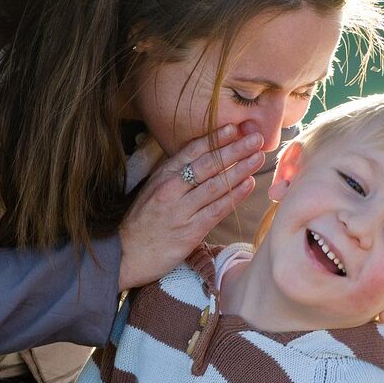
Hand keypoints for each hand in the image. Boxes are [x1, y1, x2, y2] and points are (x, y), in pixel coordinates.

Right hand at [117, 124, 264, 289]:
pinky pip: (217, 209)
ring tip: (258, 157)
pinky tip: (248, 184)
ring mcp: (181, 210)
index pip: (191, 152)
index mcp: (162, 176)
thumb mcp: (152, 190)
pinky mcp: (190, 231)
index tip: (234, 128)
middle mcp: (171, 189)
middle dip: (234, 149)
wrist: (126, 254)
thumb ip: (174, 176)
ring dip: (239, 169)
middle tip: (256, 138)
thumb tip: (201, 160)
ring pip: (215, 185)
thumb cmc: (141, 222)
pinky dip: (234, 195)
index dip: (215, 139)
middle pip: (207, 164)